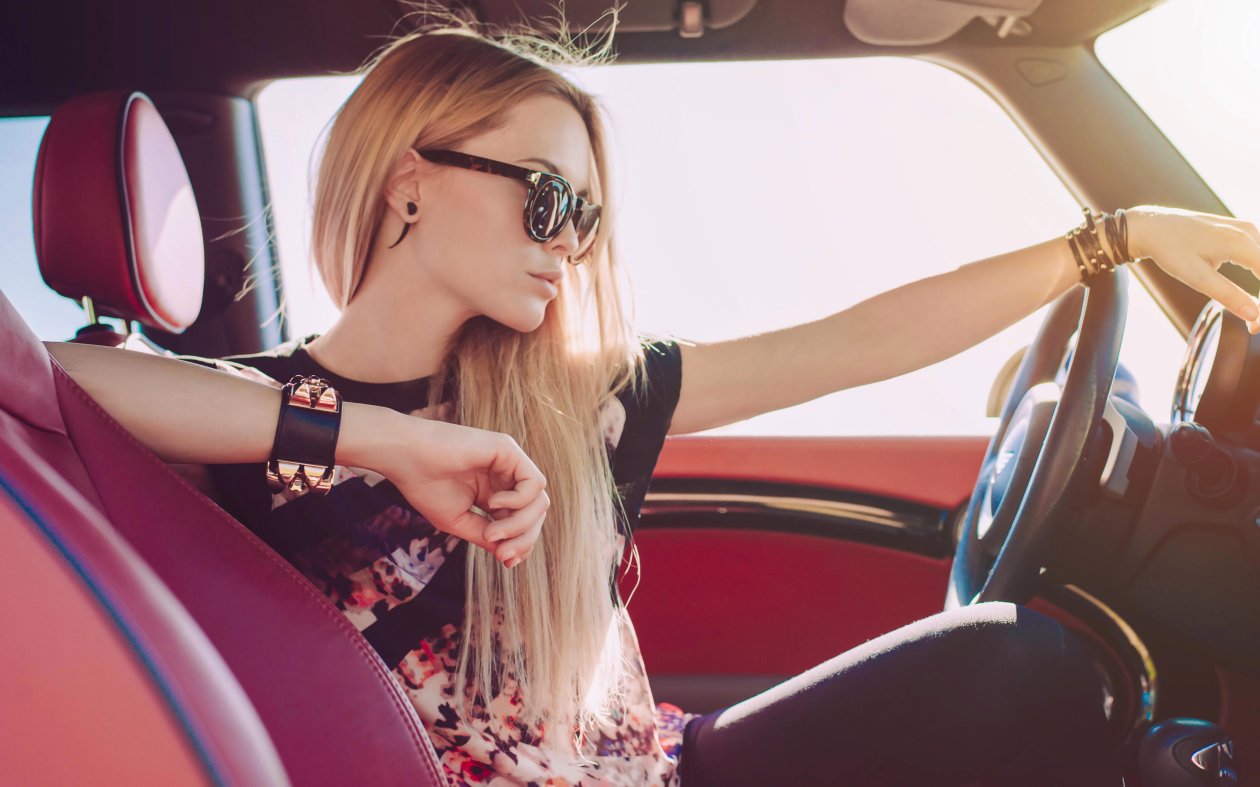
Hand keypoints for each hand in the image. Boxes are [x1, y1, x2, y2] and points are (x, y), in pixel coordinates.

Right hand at [371, 413, 548, 568]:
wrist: (405, 457)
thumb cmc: (424, 485)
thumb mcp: (458, 521)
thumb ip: (486, 536)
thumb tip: (511, 557)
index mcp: (495, 492)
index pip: (523, 520)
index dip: (521, 543)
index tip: (505, 562)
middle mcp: (506, 476)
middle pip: (536, 513)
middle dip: (524, 539)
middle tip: (502, 555)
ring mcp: (509, 461)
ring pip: (540, 501)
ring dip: (520, 525)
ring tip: (492, 532)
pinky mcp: (509, 449)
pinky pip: (535, 482)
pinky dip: (519, 501)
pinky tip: (494, 503)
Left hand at [1126, 205, 1259, 331]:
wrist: (1152, 227)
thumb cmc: (1170, 250)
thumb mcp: (1196, 277)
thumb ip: (1228, 295)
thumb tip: (1255, 316)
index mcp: (1242, 242)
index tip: (1257, 325)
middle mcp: (1249, 232)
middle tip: (1254, 326)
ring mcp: (1246, 229)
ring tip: (1254, 315)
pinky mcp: (1240, 231)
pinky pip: (1259, 253)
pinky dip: (1259, 273)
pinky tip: (1254, 292)